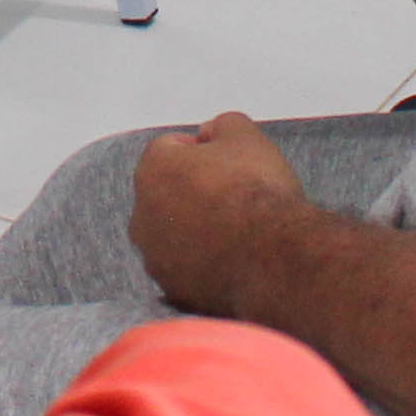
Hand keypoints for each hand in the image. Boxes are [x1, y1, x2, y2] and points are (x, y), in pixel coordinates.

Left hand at [131, 112, 306, 315]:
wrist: (273, 259)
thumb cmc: (256, 191)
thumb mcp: (247, 137)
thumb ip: (223, 124)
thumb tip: (210, 132)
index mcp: (152, 169)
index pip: (172, 150)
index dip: (204, 153)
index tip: (231, 165)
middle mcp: (142, 214)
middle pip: (168, 194)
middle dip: (194, 193)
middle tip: (235, 199)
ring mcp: (155, 257)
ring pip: (174, 235)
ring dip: (196, 231)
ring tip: (237, 234)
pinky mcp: (173, 291)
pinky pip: (186, 269)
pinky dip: (202, 264)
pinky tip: (233, 262)